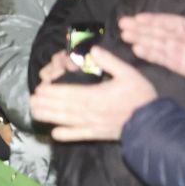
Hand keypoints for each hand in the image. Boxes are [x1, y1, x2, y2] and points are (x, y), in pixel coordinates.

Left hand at [31, 47, 155, 141]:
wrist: (154, 122)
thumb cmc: (141, 96)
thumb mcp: (129, 73)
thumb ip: (110, 61)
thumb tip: (93, 50)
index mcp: (95, 95)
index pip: (67, 93)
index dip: (52, 91)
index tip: (40, 88)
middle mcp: (89, 111)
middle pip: (61, 106)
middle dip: (45, 103)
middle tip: (31, 100)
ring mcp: (92, 124)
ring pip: (65, 120)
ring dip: (48, 116)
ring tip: (34, 112)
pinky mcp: (97, 134)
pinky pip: (78, 136)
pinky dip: (65, 135)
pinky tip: (54, 134)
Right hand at [120, 13, 184, 82]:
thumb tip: (172, 22)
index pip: (165, 21)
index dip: (151, 19)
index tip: (136, 18)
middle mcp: (177, 36)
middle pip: (156, 31)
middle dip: (139, 28)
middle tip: (123, 24)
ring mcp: (175, 50)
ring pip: (154, 43)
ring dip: (139, 39)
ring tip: (125, 36)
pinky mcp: (174, 64)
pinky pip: (158, 58)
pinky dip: (148, 54)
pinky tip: (137, 49)